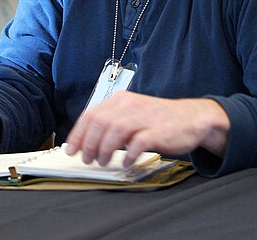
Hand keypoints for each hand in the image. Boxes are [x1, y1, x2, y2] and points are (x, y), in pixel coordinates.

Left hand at [65, 91, 229, 167]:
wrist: (191, 118)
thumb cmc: (157, 119)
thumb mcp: (131, 114)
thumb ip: (112, 123)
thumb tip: (86, 141)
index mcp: (120, 100)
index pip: (91, 114)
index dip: (78, 133)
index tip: (71, 149)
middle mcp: (129, 105)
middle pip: (100, 122)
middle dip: (88, 143)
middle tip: (86, 159)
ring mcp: (144, 117)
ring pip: (115, 130)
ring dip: (104, 149)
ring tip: (102, 162)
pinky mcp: (157, 130)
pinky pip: (138, 142)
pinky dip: (128, 154)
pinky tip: (125, 162)